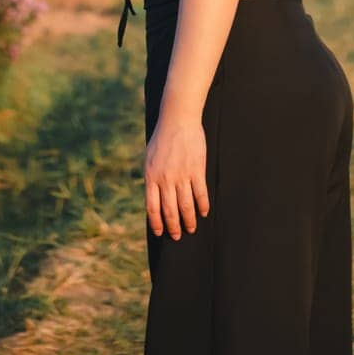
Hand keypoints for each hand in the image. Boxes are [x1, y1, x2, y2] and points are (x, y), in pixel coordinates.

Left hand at [144, 113, 209, 239]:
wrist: (178, 119)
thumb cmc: (162, 138)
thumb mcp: (149, 158)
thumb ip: (151, 178)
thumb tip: (153, 198)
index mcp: (151, 176)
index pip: (152, 208)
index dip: (157, 223)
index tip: (161, 233)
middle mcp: (165, 179)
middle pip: (170, 211)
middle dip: (174, 227)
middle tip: (178, 235)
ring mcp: (181, 175)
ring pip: (186, 206)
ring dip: (189, 220)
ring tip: (192, 228)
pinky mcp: (196, 170)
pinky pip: (200, 193)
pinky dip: (202, 206)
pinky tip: (204, 212)